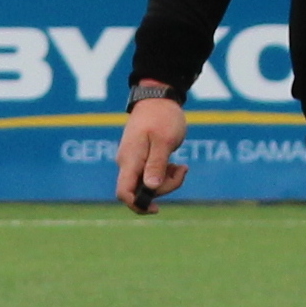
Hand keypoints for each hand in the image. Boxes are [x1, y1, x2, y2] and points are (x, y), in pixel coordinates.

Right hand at [115, 94, 188, 212]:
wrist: (157, 98)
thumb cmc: (162, 117)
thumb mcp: (164, 141)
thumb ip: (157, 165)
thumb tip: (151, 188)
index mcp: (130, 159)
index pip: (124, 193)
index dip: (138, 205)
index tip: (156, 208)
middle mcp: (127, 162)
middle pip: (140, 190)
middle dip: (163, 188)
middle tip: (181, 171)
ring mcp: (133, 160)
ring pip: (147, 184)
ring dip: (167, 181)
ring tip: (181, 166)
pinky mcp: (140, 158)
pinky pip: (151, 175)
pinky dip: (165, 173)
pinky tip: (176, 164)